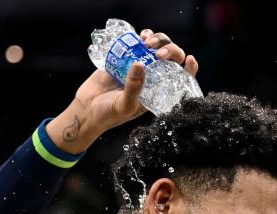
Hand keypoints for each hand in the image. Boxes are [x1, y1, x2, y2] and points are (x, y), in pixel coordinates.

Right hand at [47, 29, 198, 154]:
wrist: (87, 108)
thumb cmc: (109, 114)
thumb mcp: (125, 105)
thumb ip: (134, 88)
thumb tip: (140, 64)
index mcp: (158, 92)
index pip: (181, 80)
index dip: (189, 69)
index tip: (190, 59)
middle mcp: (153, 78)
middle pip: (171, 58)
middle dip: (170, 50)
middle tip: (157, 53)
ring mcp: (140, 66)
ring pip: (157, 47)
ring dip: (157, 40)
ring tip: (146, 42)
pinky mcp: (126, 58)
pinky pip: (139, 43)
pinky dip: (143, 36)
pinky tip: (141, 36)